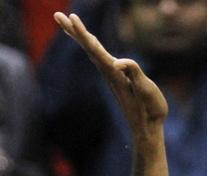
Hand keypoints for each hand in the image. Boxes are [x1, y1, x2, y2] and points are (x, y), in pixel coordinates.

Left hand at [54, 13, 167, 134]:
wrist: (147, 129)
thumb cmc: (150, 109)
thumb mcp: (146, 90)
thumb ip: (134, 73)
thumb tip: (117, 63)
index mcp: (114, 73)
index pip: (95, 48)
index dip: (83, 32)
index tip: (71, 17)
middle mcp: (109, 72)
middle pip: (88, 47)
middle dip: (74, 30)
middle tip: (57, 15)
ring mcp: (112, 75)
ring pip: (92, 50)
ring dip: (79, 36)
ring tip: (68, 22)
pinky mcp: (117, 78)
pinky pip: (99, 57)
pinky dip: (91, 45)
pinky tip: (89, 42)